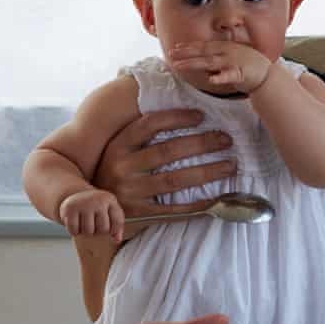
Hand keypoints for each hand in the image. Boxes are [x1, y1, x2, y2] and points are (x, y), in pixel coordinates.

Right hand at [59, 188, 125, 240]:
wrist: (76, 195)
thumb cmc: (96, 207)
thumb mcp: (109, 211)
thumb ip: (116, 226)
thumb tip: (117, 240)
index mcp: (109, 199)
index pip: (118, 221)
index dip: (115, 231)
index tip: (110, 230)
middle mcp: (97, 200)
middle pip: (103, 229)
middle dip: (98, 232)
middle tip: (94, 225)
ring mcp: (83, 204)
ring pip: (88, 231)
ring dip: (86, 233)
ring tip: (85, 224)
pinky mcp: (70, 209)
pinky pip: (74, 230)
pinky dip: (74, 232)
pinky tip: (76, 224)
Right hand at [91, 109, 236, 211]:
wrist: (94, 212)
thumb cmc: (113, 175)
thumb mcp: (116, 152)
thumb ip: (138, 136)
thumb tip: (176, 109)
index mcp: (117, 146)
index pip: (149, 125)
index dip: (177, 118)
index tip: (202, 116)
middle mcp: (122, 168)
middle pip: (168, 151)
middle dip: (201, 143)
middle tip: (226, 140)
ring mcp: (130, 193)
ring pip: (175, 179)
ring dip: (207, 172)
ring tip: (230, 165)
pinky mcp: (140, 215)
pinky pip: (174, 209)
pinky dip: (197, 204)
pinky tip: (217, 198)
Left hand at [169, 41, 272, 93]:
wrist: (267, 74)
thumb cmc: (248, 65)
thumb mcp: (231, 57)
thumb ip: (216, 58)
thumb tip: (202, 62)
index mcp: (225, 47)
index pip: (203, 46)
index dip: (189, 46)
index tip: (175, 47)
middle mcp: (227, 52)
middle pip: (203, 52)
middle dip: (186, 53)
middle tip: (171, 54)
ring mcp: (233, 62)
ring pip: (210, 63)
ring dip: (194, 63)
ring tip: (180, 66)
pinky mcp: (240, 74)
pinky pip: (228, 76)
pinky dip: (220, 78)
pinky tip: (211, 80)